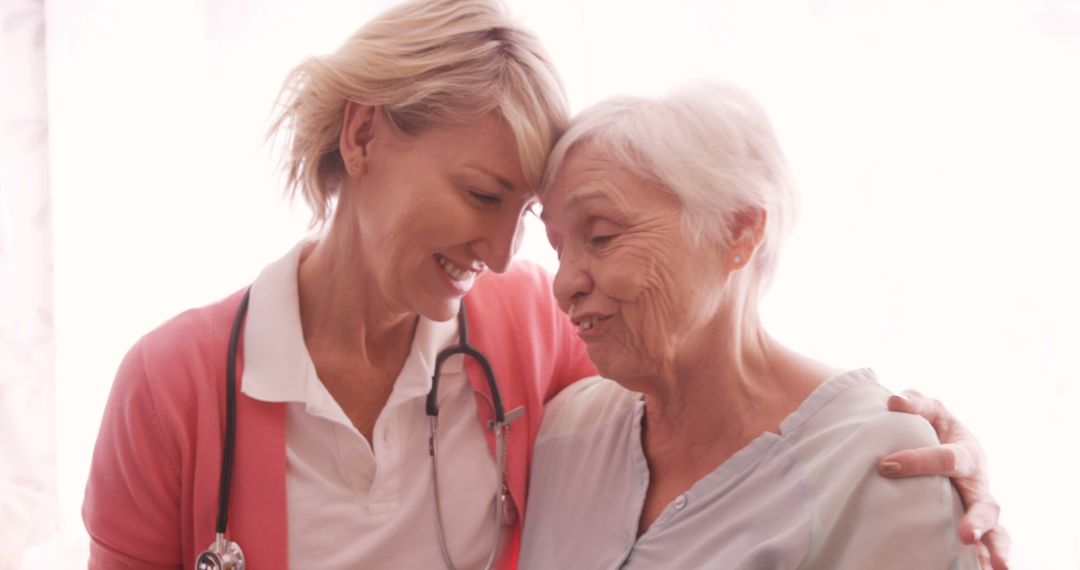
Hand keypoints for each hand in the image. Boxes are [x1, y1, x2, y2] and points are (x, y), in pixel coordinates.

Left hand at [877, 389, 1009, 569]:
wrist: (946, 442)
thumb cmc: (935, 426)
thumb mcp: (929, 410)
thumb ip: (915, 403)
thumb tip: (894, 401)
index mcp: (966, 453)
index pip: (946, 458)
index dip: (918, 461)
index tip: (886, 466)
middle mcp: (977, 483)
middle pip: (985, 502)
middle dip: (978, 519)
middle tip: (967, 535)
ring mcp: (978, 504)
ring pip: (995, 528)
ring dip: (995, 547)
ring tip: (997, 567)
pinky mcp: (973, 521)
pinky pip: (986, 544)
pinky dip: (987, 559)